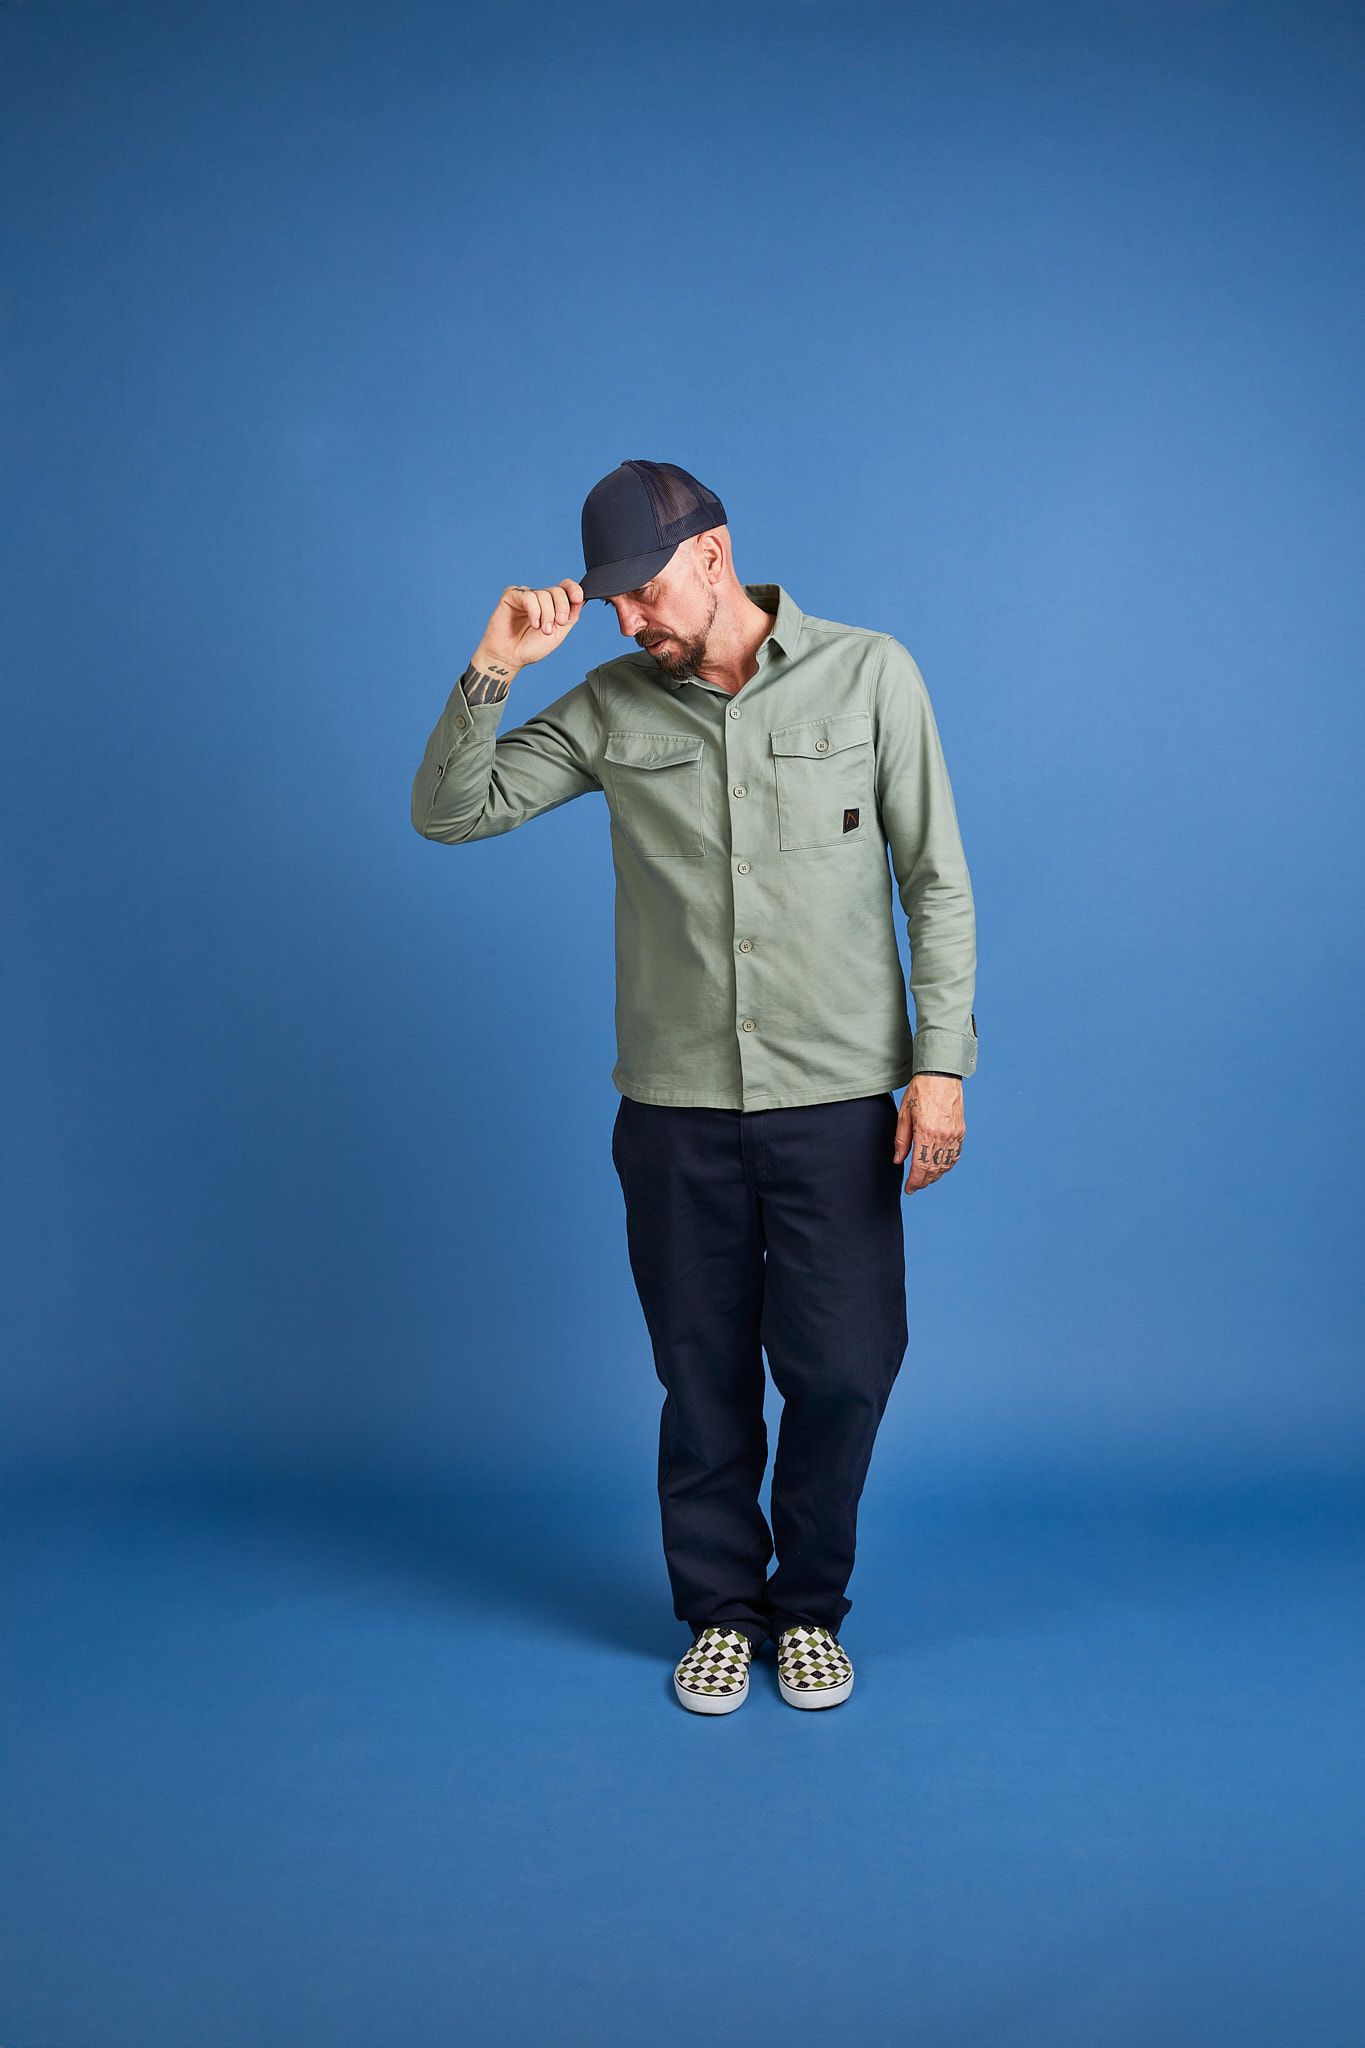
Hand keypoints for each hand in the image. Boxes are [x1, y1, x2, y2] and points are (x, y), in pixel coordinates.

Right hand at [476, 578, 584, 671]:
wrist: (510, 657)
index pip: (565, 587)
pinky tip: (534, 623)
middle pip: (557, 591)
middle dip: (561, 607)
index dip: (573, 589)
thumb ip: (570, 616)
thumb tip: (581, 600)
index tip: (577, 598)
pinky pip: (528, 596)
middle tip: (558, 623)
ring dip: (546, 614)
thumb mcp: (558, 634)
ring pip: (543, 594)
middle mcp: (539, 598)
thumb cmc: (531, 647)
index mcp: (552, 605)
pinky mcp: (511, 596)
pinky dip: (534, 611)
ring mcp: (525, 596)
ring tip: (542, 629)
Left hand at [893, 1073, 964, 1194]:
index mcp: (926, 1133)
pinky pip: (955, 1155)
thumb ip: (901, 1140)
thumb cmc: (920, 1091)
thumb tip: (898, 1160)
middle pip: (934, 1169)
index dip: (914, 1182)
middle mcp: (943, 1136)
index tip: (909, 1189)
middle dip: (924, 1182)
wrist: (940, 1075)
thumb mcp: (904, 1115)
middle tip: (915, 1187)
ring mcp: (954, 1135)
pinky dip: (947, 1165)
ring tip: (925, 1179)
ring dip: (936, 1176)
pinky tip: (940, 1168)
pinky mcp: (960, 1131)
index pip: (920, 1167)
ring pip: (946, 1165)